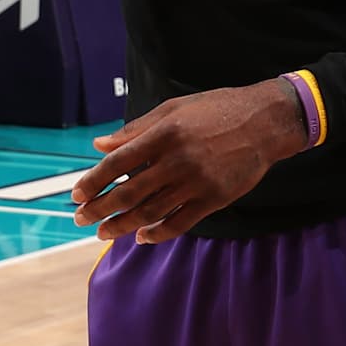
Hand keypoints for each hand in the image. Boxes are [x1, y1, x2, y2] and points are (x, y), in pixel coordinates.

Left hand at [71, 81, 309, 242]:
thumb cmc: (218, 109)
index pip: (117, 164)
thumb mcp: (174, 109)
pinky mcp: (215, 198)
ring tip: (104, 232)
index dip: (92, 182)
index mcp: (165, 134)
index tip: (78, 195)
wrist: (267, 121)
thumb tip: (100, 145)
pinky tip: (143, 236)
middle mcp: (178, 160)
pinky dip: (157, 233)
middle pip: (128, 193)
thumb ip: (136, 129)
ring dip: (121, 226)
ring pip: (150, 212)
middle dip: (99, 209)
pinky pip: (180, 223)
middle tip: (82, 219)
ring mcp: (197, 182)